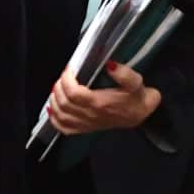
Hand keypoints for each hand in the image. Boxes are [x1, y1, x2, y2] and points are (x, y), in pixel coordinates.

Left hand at [47, 60, 161, 134]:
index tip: (70, 69)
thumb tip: (110, 65)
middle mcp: (91, 115)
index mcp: (100, 103)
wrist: (141, 114)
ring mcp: (87, 123)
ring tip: (57, 87)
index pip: (74, 93)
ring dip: (54, 100)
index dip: (67, 80)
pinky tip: (53, 109)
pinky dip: (55, 119)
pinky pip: (65, 129)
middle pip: (64, 103)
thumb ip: (124, 73)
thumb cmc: (137, 97)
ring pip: (61, 115)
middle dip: (59, 87)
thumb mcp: (136, 82)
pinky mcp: (86, 128)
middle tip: (64, 76)